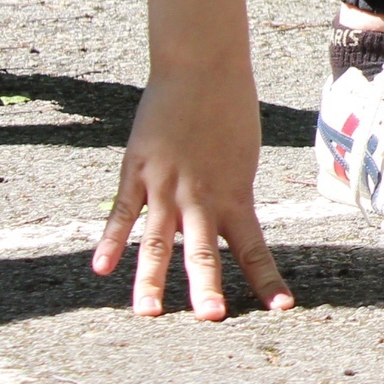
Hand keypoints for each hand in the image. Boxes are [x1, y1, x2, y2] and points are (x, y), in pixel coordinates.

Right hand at [92, 66, 293, 319]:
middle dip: (207, 287)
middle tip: (212, 317)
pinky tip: (100, 269)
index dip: (267, 279)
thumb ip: (230, 191)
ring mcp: (166, 185)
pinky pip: (122, 212)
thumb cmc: (229, 107)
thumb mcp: (241, 156)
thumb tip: (225, 218)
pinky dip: (110, 241)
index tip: (283, 307)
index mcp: (235, 192)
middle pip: (204, 250)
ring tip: (148, 313)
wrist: (202, 66)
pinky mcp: (138, 170)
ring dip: (151, 279)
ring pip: (158, 241)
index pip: (254, 246)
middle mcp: (201, 195)